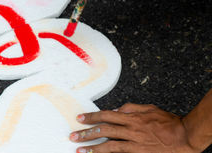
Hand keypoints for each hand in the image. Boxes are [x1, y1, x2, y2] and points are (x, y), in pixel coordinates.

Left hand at [69, 103, 198, 152]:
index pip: (106, 115)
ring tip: (80, 150)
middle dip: (86, 133)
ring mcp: (135, 143)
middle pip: (104, 130)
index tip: (79, 118)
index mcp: (132, 117)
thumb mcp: (148, 108)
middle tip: (73, 136)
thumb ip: (130, 107)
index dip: (91, 117)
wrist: (184, 137)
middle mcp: (131, 130)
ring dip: (93, 148)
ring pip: (110, 145)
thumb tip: (115, 110)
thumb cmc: (167, 122)